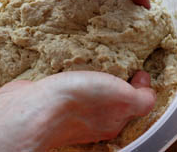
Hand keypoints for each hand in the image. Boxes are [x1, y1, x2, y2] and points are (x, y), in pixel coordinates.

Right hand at [0, 71, 155, 151]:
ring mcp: (72, 111)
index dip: (141, 86)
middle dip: (119, 78)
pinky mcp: (53, 99)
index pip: (135, 104)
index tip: (139, 67)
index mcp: (114, 121)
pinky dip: (75, 73)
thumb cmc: (80, 102)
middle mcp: (95, 120)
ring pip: (91, 91)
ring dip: (95, 74)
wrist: (29, 109)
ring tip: (98, 54)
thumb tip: (147, 86)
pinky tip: (75, 60)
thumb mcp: (123, 99)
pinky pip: (70, 85)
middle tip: (120, 57)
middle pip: (114, 98)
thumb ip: (142, 99)